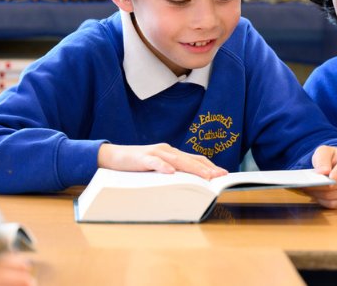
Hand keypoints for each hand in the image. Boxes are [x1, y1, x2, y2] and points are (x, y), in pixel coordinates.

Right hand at [97, 143, 227, 179]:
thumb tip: (188, 186)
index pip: (195, 159)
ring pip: (177, 160)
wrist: (113, 156)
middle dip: (207, 168)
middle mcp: (167, 151)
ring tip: (205, 176)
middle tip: (220, 176)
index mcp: (172, 154)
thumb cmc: (137, 165)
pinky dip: (164, 167)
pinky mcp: (143, 158)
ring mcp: (155, 153)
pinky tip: (171, 173)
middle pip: (190, 159)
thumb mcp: (157, 169)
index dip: (210, 166)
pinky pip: (155, 162)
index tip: (223, 174)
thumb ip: (171, 173)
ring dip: (193, 168)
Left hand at [303, 146, 336, 208]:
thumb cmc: (330, 158)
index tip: (330, 178)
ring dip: (318, 194)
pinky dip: (322, 201)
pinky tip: (316, 195)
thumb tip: (322, 172)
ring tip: (308, 190)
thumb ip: (322, 159)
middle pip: (336, 185)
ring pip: (333, 196)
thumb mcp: (324, 151)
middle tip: (306, 184)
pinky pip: (334, 204)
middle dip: (320, 185)